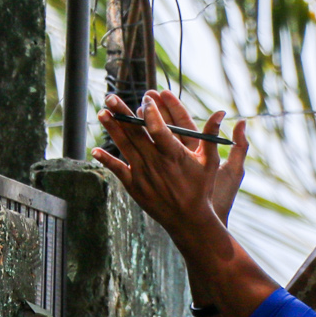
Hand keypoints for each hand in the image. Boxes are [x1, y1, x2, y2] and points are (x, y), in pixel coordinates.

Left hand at [91, 90, 231, 241]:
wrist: (188, 220)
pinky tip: (94, 150)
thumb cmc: (201, 188)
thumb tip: (221, 112)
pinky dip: (106, 160)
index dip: (151, 113)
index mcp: (174, 155)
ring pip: (125, 147)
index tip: (147, 98)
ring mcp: (143, 175)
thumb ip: (211, 135)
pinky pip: (118, 170)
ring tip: (102, 112)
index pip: (159, 129)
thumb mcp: (210, 162)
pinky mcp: (134, 186)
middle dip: (123, 113)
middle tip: (111, 97)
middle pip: (136, 134)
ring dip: (112, 129)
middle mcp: (156, 163)